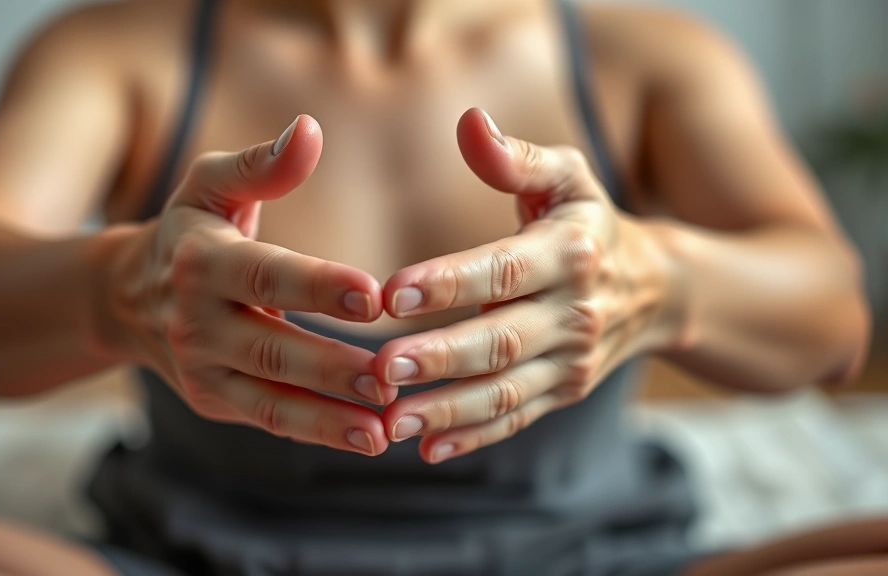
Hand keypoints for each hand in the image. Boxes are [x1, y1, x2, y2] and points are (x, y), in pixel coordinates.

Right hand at [113, 115, 396, 454]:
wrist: (125, 297)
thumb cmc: (189, 230)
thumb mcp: (208, 185)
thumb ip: (260, 165)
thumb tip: (310, 131)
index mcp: (203, 261)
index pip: (266, 275)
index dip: (318, 286)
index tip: (373, 294)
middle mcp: (196, 321)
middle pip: (270, 348)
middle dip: (331, 367)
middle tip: (392, 376)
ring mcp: (201, 369)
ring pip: (269, 399)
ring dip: (327, 418)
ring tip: (383, 429)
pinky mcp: (212, 400)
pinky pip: (268, 419)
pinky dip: (315, 432)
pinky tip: (364, 436)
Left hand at [376, 108, 677, 462]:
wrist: (655, 289)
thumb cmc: (588, 223)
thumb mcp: (568, 178)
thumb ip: (517, 158)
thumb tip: (469, 122)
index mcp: (570, 252)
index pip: (504, 269)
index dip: (449, 282)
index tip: (391, 292)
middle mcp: (574, 312)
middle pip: (500, 340)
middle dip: (440, 357)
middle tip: (381, 368)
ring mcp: (571, 360)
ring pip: (504, 391)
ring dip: (446, 411)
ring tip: (390, 423)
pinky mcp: (563, 392)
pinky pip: (516, 418)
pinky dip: (474, 437)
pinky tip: (428, 449)